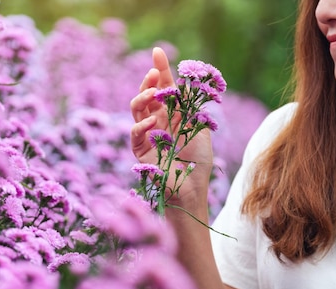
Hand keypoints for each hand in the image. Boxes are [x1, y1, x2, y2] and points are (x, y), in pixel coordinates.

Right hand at [130, 47, 213, 208]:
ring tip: (152, 92)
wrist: (191, 189)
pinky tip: (152, 121)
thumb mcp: (200, 130)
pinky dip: (141, 125)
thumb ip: (191, 109)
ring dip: (142, 97)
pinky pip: (135, 133)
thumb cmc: (198, 162)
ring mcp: (147, 135)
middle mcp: (158, 121)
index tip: (157, 52)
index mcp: (173, 114)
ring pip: (136, 108)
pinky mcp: (140, 151)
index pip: (165, 88)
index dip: (160, 70)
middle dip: (149, 80)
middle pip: (148, 94)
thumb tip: (186, 88)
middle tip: (153, 71)